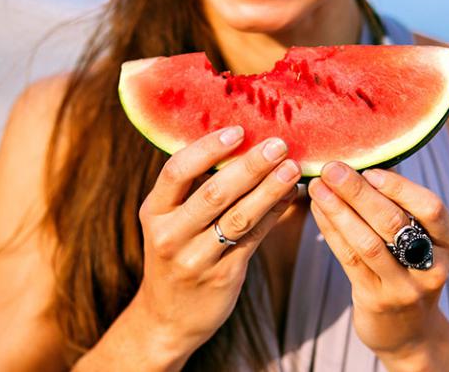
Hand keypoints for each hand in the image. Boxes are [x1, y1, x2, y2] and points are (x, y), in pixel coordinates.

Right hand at [131, 126, 300, 361]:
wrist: (168, 318)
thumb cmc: (176, 254)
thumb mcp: (171, 221)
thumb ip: (196, 188)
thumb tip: (241, 142)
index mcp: (155, 212)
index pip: (176, 172)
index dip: (207, 148)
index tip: (238, 130)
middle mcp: (170, 235)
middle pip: (214, 193)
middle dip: (250, 166)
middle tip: (279, 144)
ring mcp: (195, 259)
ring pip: (239, 217)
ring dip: (270, 189)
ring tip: (293, 168)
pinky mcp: (222, 276)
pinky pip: (254, 239)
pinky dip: (275, 214)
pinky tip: (291, 196)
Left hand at [308, 163, 448, 366]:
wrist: (407, 332)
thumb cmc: (409, 269)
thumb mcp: (419, 240)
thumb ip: (400, 205)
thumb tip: (367, 160)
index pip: (431, 208)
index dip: (399, 187)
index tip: (369, 169)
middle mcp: (432, 266)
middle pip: (393, 223)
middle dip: (359, 192)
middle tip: (333, 168)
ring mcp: (405, 288)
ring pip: (367, 242)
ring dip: (339, 210)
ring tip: (317, 186)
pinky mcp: (377, 300)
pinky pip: (349, 259)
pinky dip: (331, 230)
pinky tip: (318, 210)